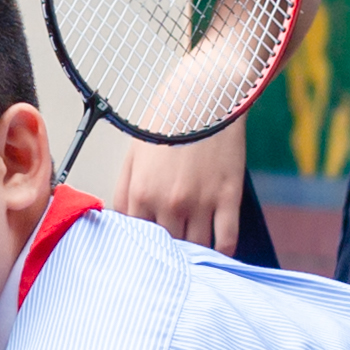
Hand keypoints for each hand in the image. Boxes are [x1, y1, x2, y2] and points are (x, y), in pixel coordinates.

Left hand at [101, 121, 255, 254]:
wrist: (208, 94)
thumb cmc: (169, 118)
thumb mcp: (134, 152)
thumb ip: (124, 189)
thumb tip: (121, 219)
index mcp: (142, 192)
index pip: (138, 237)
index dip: (144, 245)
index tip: (150, 248)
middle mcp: (169, 202)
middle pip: (167, 246)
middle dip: (169, 252)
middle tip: (172, 254)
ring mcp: (201, 202)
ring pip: (196, 247)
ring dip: (194, 254)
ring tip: (194, 256)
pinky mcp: (228, 197)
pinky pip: (226, 239)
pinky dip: (223, 252)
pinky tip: (219, 253)